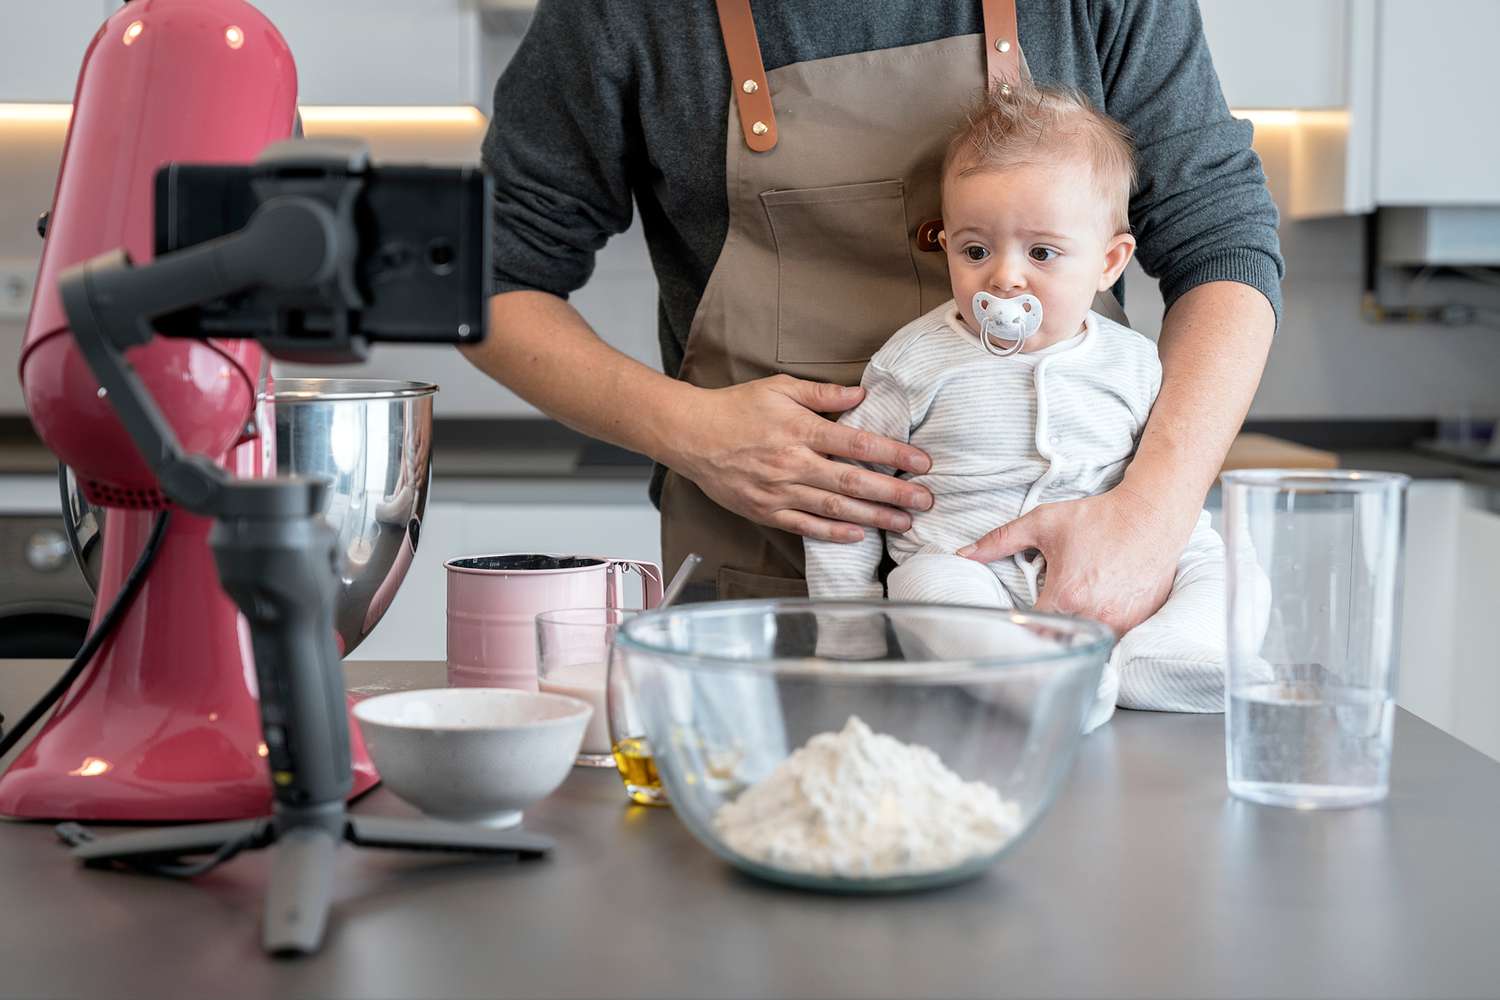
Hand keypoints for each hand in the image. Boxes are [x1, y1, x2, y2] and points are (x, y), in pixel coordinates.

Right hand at [665, 374, 932, 542]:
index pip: (857, 444)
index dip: (894, 454)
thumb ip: (822, 393)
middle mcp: (793, 464)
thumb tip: (860, 394)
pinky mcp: (765, 511)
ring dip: (873, 516)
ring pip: (835, 507)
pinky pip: (805, 526)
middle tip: (926, 500)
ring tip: (904, 521)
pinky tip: (859, 536)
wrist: (691, 435)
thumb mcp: (779, 388)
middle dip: (894, 492)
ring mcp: (779, 491)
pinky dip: (834, 532)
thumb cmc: (736, 408)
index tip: (923, 463)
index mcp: (800, 431)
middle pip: (853, 481)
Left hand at [956, 485, 1188, 634]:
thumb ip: (999, 540)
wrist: (1151, 517)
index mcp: (1066, 595)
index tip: (1015, 622)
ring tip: (1067, 617)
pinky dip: (1099, 632)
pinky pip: (1111, 640)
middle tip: (1036, 624)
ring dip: (1072, 635)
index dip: (1019, 628)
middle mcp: (1093, 615)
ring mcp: (1120, 623)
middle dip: (1044, 635)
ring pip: (1085, 643)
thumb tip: (964, 554)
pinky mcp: (1139, 623)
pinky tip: (1093, 613)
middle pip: (1057, 641)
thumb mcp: (1043, 523)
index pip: (1031, 630)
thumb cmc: (1098, 519)